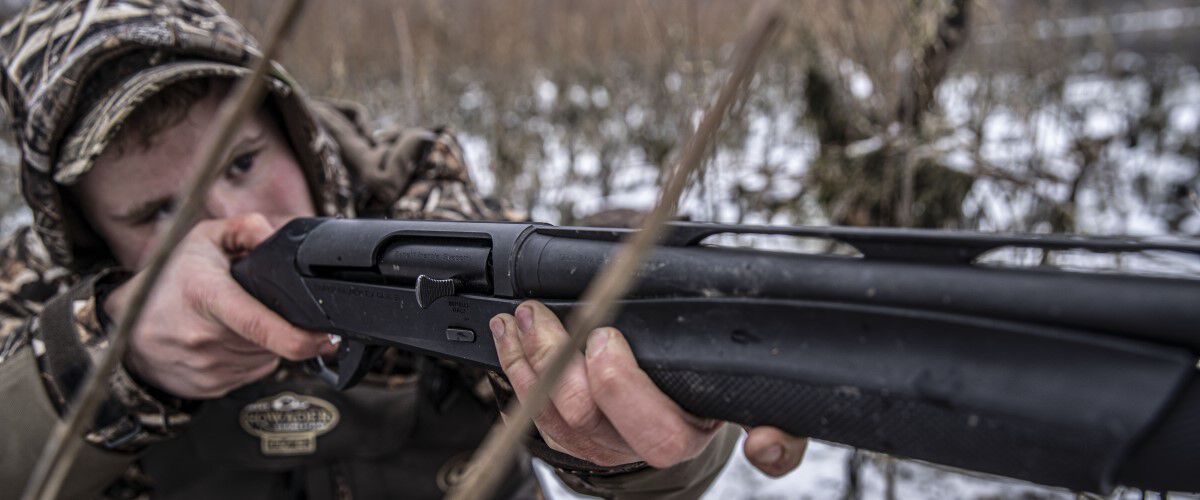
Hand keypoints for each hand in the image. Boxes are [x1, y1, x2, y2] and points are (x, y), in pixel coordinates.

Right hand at [106, 214, 333, 398]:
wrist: (122, 329)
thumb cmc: (165, 281)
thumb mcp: (202, 240)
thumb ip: (245, 229)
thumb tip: (277, 239)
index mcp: (205, 296)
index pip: (261, 325)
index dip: (302, 337)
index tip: (327, 336)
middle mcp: (204, 337)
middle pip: (272, 339)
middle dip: (279, 322)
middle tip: (255, 303)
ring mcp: (207, 367)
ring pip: (265, 357)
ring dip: (265, 341)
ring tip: (234, 319)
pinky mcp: (210, 388)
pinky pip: (251, 373)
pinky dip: (250, 357)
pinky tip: (227, 339)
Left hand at [490, 300, 806, 473]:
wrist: (679, 425)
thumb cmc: (708, 397)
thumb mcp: (746, 404)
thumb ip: (779, 429)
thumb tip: (767, 445)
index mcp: (684, 435)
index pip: (657, 432)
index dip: (623, 387)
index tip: (609, 339)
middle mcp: (630, 448)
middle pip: (591, 418)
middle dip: (558, 358)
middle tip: (562, 315)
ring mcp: (593, 444)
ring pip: (549, 410)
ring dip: (532, 356)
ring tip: (526, 313)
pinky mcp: (562, 436)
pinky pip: (527, 408)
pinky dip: (515, 366)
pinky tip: (509, 334)